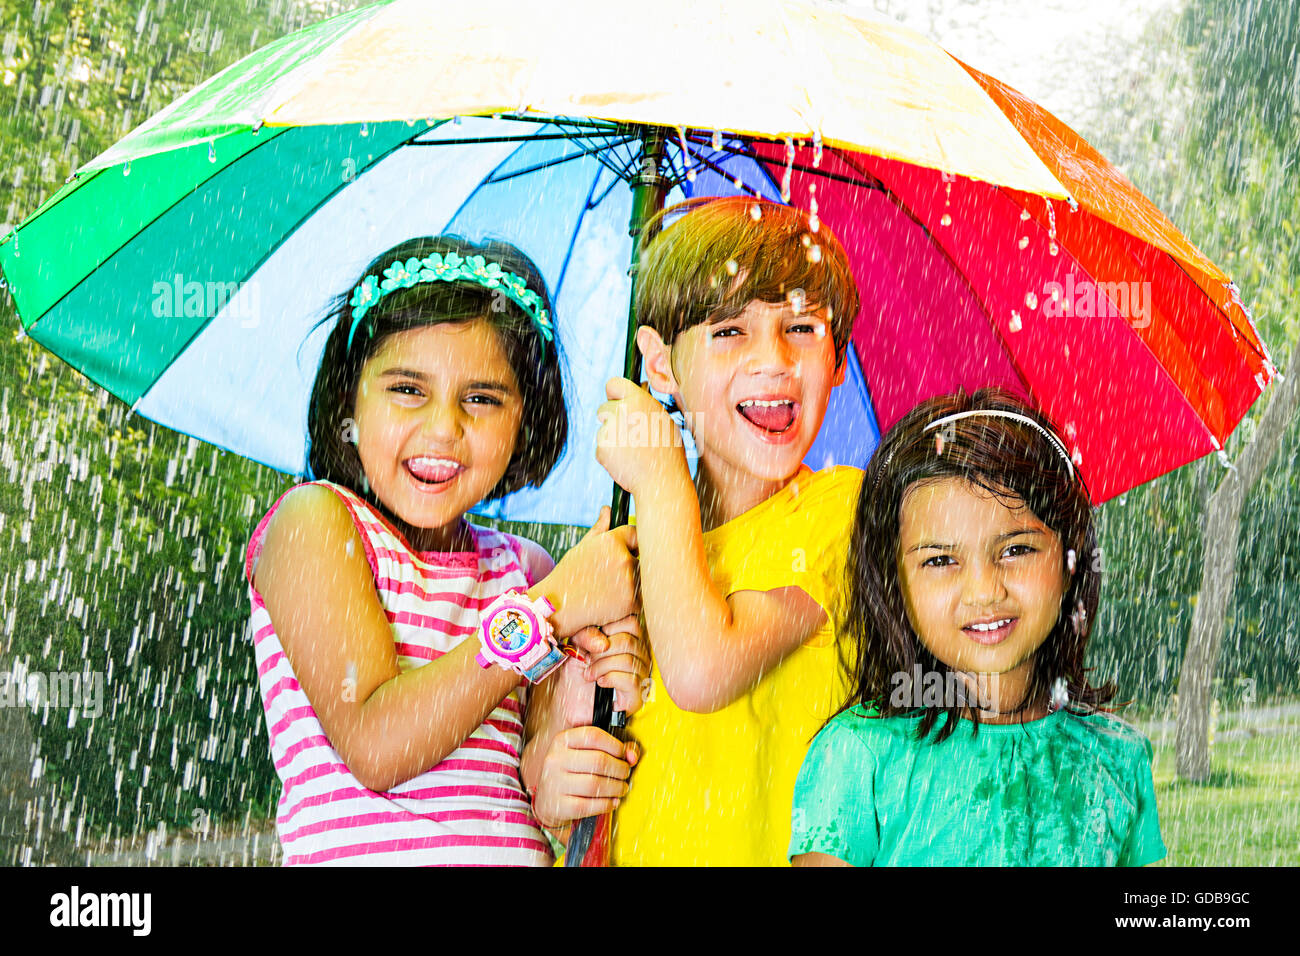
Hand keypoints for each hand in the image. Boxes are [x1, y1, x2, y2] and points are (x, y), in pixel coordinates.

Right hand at [532, 725, 638, 829]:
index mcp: (562, 740)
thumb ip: (612, 748)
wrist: (548, 799)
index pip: (593, 735)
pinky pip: (589, 805)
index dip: (614, 745)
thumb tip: (632, 755)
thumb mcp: (585, 753)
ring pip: (595, 784)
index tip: (623, 754)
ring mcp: (554, 783)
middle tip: (625, 773)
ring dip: (616, 787)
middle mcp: (555, 759)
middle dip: (620, 768)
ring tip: (622, 788)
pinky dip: (607, 804)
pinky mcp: (558, 805)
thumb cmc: (573, 771)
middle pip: (598, 761)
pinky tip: (612, 801)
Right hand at [540, 506, 638, 635]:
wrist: (557, 606)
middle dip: (634, 562)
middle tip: (615, 573)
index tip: (626, 549)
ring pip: (643, 577)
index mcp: (611, 541)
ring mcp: (629, 581)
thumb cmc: (569, 575)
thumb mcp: (582, 548)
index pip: (635, 533)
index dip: (631, 541)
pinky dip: (632, 600)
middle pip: (643, 556)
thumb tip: (607, 509)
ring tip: (612, 588)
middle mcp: (623, 558)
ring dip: (635, 581)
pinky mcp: (632, 601)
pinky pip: (641, 597)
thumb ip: (600, 528)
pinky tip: (613, 601)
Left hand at [559, 615, 650, 721]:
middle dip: (600, 651)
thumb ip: (586, 635)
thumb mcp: (576, 647)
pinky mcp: (637, 696)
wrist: (569, 705)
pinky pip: (631, 680)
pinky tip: (600, 683)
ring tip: (589, 674)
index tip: (592, 641)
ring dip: (601, 667)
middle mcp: (640, 656)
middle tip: (587, 660)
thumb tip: (602, 642)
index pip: (632, 622)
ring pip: (628, 661)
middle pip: (628, 641)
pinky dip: (610, 679)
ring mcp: (641, 676)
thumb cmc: (576, 673)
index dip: (609, 627)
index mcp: (629, 639)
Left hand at [596, 377, 690, 497]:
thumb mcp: (663, 420)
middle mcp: (621, 411)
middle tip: (628, 435)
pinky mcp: (601, 448)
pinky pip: (602, 447)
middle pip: (603, 409)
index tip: (616, 402)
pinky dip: (610, 455)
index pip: (613, 384)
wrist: (662, 482)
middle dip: (611, 419)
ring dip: (612, 438)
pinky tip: (627, 462)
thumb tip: (637, 391)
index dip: (613, 394)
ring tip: (633, 452)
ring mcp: (609, 430)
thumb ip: (644, 406)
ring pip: (603, 430)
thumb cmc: (667, 452)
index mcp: (639, 400)